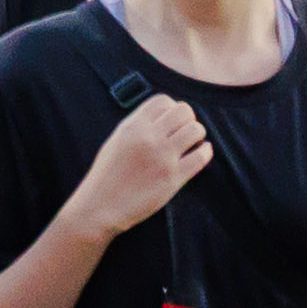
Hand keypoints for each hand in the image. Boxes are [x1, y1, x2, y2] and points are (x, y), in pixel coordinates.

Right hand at [61, 95, 214, 240]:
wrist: (101, 206)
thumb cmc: (107, 175)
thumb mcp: (116, 140)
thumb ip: (137, 126)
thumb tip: (162, 116)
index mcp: (132, 126)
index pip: (163, 101)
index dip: (172, 107)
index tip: (172, 120)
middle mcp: (149, 138)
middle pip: (183, 111)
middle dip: (188, 118)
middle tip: (185, 130)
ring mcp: (162, 157)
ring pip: (195, 130)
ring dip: (197, 134)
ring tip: (193, 142)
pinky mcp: (173, 178)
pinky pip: (200, 156)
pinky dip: (205, 151)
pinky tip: (202, 151)